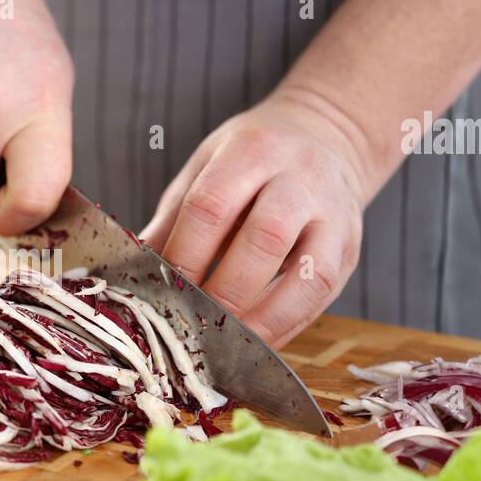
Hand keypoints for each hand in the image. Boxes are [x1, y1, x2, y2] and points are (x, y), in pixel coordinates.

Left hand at [140, 89, 370, 347]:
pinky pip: (322, 294)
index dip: (185, 254)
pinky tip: (256, 341)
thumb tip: (130, 273)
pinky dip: (287, 325)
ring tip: (226, 343)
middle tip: (191, 322)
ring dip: (263, 318)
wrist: (325, 136)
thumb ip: (172, 220)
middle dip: (223, 291)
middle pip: (264, 238)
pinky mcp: (349, 248)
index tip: (161, 290)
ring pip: (308, 273)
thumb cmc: (250, 160)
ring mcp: (333, 214)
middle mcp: (300, 178)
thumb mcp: (204, 170)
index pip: (212, 205)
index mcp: (252, 150)